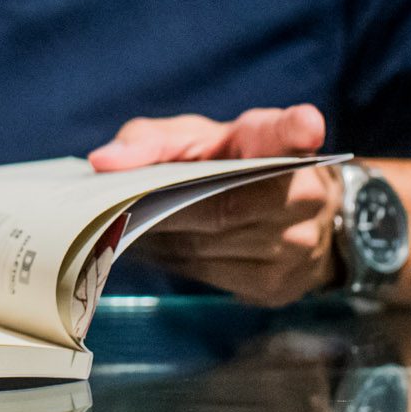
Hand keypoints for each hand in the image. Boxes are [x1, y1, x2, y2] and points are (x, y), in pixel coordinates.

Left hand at [88, 105, 340, 308]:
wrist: (288, 210)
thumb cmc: (228, 162)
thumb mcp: (194, 137)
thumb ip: (148, 140)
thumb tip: (103, 162)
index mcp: (277, 144)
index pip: (290, 133)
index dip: (297, 128)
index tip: (308, 125)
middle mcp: (302, 195)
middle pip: (219, 208)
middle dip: (163, 208)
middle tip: (119, 205)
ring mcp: (296, 246)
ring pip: (208, 247)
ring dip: (162, 239)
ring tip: (131, 224)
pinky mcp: (278, 287)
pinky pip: (211, 277)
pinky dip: (176, 262)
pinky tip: (159, 247)